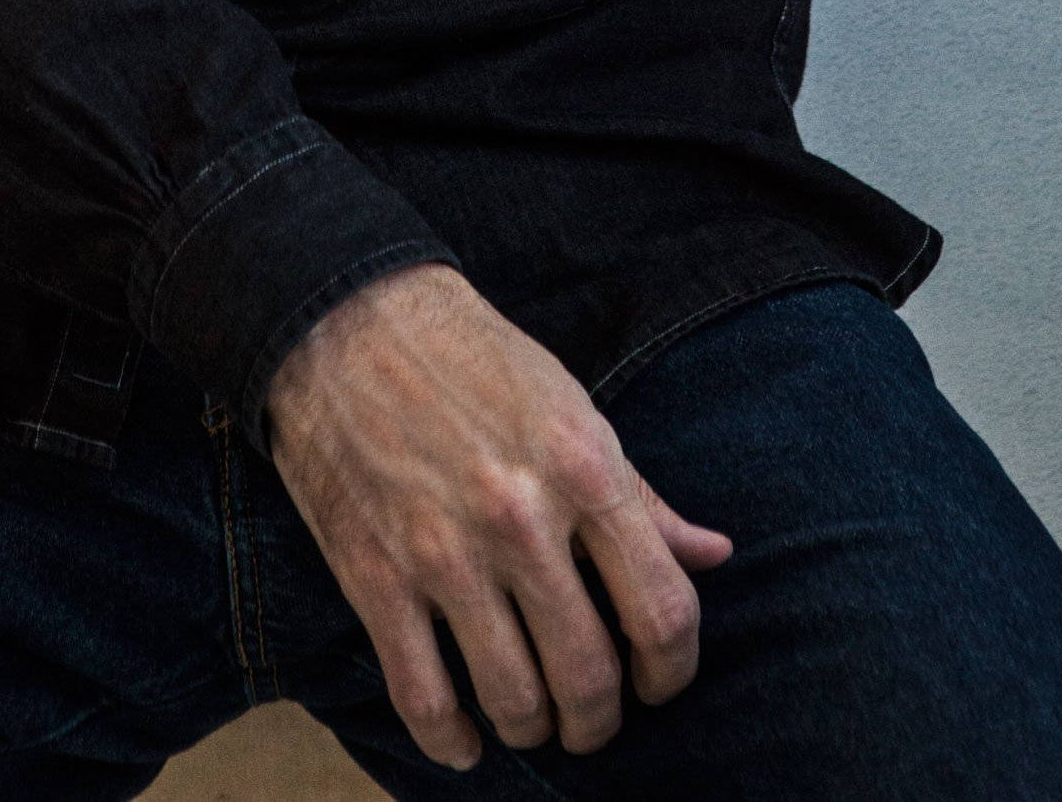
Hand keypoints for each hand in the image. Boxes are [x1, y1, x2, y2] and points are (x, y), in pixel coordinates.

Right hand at [265, 262, 730, 772]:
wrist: (347, 320)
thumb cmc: (473, 361)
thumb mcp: (572, 406)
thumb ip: (640, 494)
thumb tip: (714, 555)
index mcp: (583, 467)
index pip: (663, 611)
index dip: (674, 670)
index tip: (658, 681)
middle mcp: (521, 517)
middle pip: (589, 675)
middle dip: (599, 720)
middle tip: (591, 718)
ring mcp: (444, 552)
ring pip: (514, 699)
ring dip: (533, 727)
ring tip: (532, 716)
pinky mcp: (376, 576)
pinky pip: (424, 698)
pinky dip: (452, 741)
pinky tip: (465, 740)